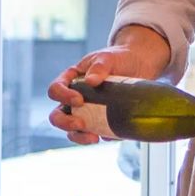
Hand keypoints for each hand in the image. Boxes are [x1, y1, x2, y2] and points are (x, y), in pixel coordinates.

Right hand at [47, 26, 171, 145]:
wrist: (138, 66)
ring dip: (79, 137)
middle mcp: (74, 100)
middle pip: (58, 116)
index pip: (55, 90)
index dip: (63, 97)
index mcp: (70, 81)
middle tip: (81, 123)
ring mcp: (87, 114)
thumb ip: (99, 67)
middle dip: (66, 123)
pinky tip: (112, 135)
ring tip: (94, 138)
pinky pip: (98, 134)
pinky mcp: (102, 123)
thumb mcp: (107, 58)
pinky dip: (103, 137)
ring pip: (73, 131)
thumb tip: (91, 81)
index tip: (79, 99)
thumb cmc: (117, 59)